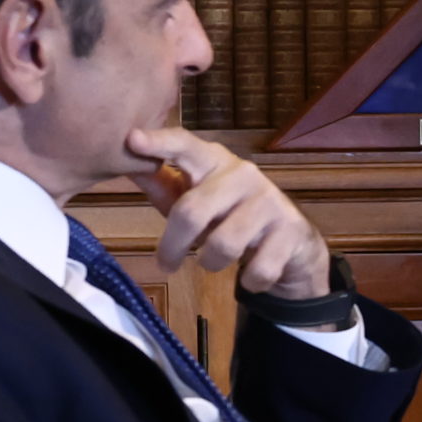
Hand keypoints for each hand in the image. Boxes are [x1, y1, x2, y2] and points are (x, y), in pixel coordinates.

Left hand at [123, 127, 331, 298]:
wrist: (294, 243)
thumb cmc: (230, 216)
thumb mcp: (195, 199)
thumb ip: (163, 184)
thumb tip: (126, 163)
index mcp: (215, 162)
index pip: (185, 145)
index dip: (160, 143)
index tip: (132, 140)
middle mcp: (244, 174)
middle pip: (193, 210)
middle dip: (173, 245)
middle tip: (165, 264)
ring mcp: (270, 201)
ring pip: (224, 245)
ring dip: (211, 263)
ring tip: (212, 262)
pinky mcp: (292, 230)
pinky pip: (258, 269)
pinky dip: (248, 281)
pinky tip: (250, 274)